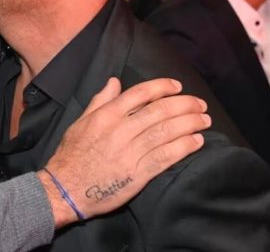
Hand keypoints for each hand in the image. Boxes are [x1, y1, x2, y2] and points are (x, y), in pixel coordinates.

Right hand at [39, 77, 208, 227]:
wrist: (65, 188)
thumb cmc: (71, 154)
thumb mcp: (80, 122)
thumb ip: (100, 101)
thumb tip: (115, 81)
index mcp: (105, 115)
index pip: (139, 93)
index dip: (162, 87)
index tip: (177, 86)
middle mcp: (119, 130)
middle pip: (159, 111)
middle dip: (184, 105)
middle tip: (200, 104)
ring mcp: (130, 152)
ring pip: (166, 132)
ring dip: (189, 124)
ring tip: (204, 120)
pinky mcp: (138, 174)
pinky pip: (165, 157)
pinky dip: (183, 147)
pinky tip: (196, 141)